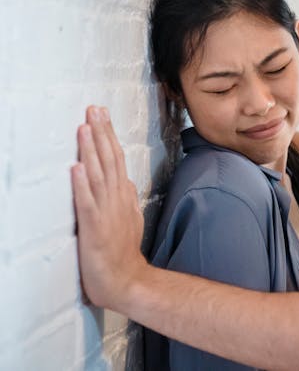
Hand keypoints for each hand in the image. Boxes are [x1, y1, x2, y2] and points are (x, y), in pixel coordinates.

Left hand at [71, 105, 147, 310]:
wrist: (127, 280)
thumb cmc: (124, 253)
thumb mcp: (131, 219)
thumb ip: (127, 198)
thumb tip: (126, 180)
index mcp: (123, 196)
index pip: (117, 159)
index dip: (108, 136)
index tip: (102, 115)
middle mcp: (116, 199)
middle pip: (109, 160)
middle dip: (101, 133)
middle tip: (94, 109)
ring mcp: (106, 212)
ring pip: (99, 174)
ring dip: (92, 150)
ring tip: (85, 127)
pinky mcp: (94, 227)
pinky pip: (87, 202)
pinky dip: (82, 184)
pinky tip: (76, 167)